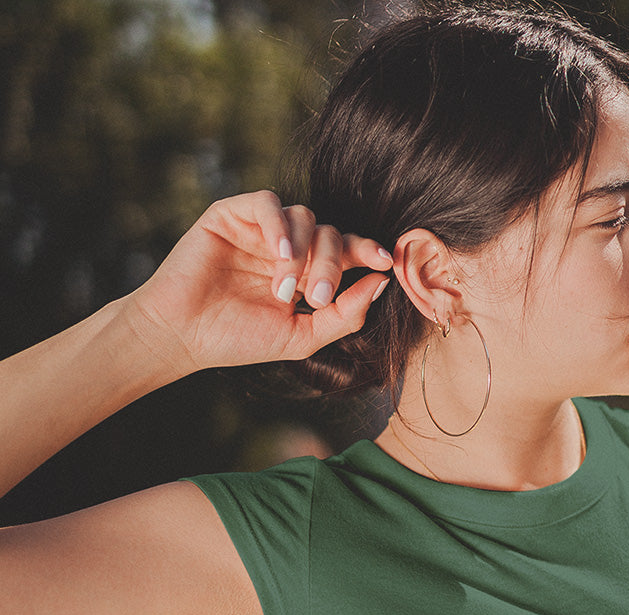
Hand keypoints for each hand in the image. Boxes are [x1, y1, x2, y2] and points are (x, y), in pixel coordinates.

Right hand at [125, 191, 393, 377]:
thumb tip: (382, 283)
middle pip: (330, 233)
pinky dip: (280, 226)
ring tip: (285, 288)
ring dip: (304, 252)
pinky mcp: (231, 214)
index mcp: (307, 272)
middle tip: (318, 296)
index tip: (387, 263)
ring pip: (304, 216)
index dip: (368, 251)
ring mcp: (260, 229)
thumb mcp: (303, 336)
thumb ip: (345, 314)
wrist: (183, 335)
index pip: (347, 250)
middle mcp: (287, 246)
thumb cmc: (240, 340)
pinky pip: (268, 202)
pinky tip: (278, 255)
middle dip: (333, 264)